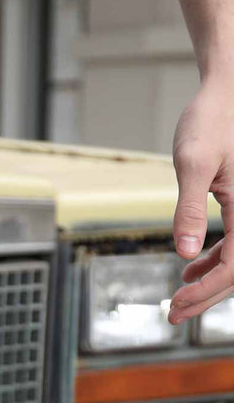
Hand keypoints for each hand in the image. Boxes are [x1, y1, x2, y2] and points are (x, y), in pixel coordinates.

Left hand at [167, 77, 233, 323]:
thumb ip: (188, 209)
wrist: (229, 87)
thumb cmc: (212, 117)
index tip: (176, 305)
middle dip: (207, 295)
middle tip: (172, 315)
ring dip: (211, 281)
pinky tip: (190, 267)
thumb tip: (184, 255)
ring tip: (178, 297)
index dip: (207, 291)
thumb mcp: (193, 163)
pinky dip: (216, 258)